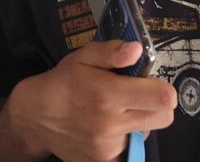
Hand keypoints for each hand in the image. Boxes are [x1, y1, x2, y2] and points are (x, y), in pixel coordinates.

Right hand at [6, 39, 174, 161]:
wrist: (35, 118)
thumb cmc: (62, 83)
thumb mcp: (82, 58)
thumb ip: (111, 52)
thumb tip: (137, 49)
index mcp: (108, 94)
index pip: (163, 98)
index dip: (162, 87)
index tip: (149, 82)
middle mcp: (111, 124)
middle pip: (164, 117)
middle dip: (157, 104)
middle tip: (136, 95)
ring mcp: (109, 147)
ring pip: (147, 132)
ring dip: (139, 121)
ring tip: (113, 111)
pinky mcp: (105, 161)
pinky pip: (131, 147)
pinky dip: (125, 137)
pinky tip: (107, 127)